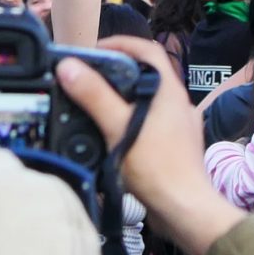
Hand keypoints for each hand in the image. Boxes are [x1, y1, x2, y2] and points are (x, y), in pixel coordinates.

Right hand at [55, 37, 238, 254]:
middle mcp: (178, 103)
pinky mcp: (175, 147)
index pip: (147, 50)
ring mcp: (179, 126)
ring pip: (148, 102)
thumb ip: (94, 95)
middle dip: (116, 74)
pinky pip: (151, 125)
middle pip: (146, 75)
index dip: (121, 43)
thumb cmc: (156, 167)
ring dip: (123, 101)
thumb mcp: (118, 127)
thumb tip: (69, 66)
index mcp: (169, 90)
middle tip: (89, 79)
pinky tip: (114, 137)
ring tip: (96, 108)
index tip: (94, 50)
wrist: (184, 210)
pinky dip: (131, 123)